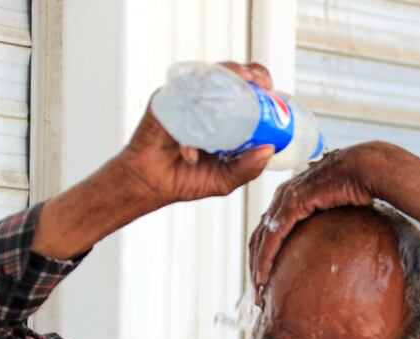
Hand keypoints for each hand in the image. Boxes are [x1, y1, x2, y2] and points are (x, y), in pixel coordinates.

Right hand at [119, 62, 275, 209]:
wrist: (150, 185)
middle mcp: (205, 104)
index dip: (259, 82)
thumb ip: (247, 169)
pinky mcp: (165, 102)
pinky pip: (181, 94)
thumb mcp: (224, 179)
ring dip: (227, 73)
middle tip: (259, 82)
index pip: (244, 91)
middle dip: (248, 72)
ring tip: (243, 82)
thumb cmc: (185, 180)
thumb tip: (269, 150)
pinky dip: (195, 104)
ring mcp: (185, 100)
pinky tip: (204, 114)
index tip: (269, 89)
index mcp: (222, 118)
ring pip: (207, 75)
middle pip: (229, 76)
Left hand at [249, 142, 392, 297]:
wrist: (369, 167)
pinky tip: (262, 277)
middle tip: (258, 293)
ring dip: (257, 267)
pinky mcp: (293, 203)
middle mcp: (283, 196)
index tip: (265, 281)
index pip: (268, 230)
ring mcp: (286, 198)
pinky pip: (273, 236)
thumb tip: (337, 244)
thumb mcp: (338, 209)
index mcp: (291, 196)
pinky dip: (265, 258)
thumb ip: (328, 223)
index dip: (263, 255)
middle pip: (259, 236)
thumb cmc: (362, 186)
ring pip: (261, 239)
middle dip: (256, 265)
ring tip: (259, 292)